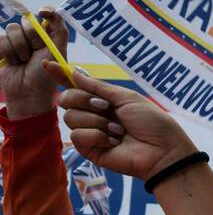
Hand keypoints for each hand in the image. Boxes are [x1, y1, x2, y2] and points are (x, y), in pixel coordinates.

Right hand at [0, 9, 68, 116]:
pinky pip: (0, 39)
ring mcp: (17, 42)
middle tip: (34, 54)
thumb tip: (46, 11)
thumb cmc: (46, 76)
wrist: (28, 95)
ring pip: (12, 29)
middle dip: (31, 39)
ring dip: (18, 48)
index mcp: (50, 37)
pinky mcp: (3, 49)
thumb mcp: (57, 53)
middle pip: (27, 22)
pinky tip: (12, 62)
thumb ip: (58, 30)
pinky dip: (6, 52)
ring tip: (23, 62)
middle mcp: (34, 37)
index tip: (42, 12)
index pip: (48, 15)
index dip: (46, 11)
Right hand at [44, 60, 198, 179]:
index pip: (76, 86)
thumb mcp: (126, 98)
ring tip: (118, 130)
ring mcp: (90, 133)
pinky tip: (114, 141)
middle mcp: (94, 114)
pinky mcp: (89, 150)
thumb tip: (75, 72)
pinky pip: (77, 136)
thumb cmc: (152, 123)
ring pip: (70, 117)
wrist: (163, 150)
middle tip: (106, 107)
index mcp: (104, 100)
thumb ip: (98, 87)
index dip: (61, 76)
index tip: (48, 64)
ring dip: (96, 121)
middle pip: (66, 99)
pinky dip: (97, 136)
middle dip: (84, 99)